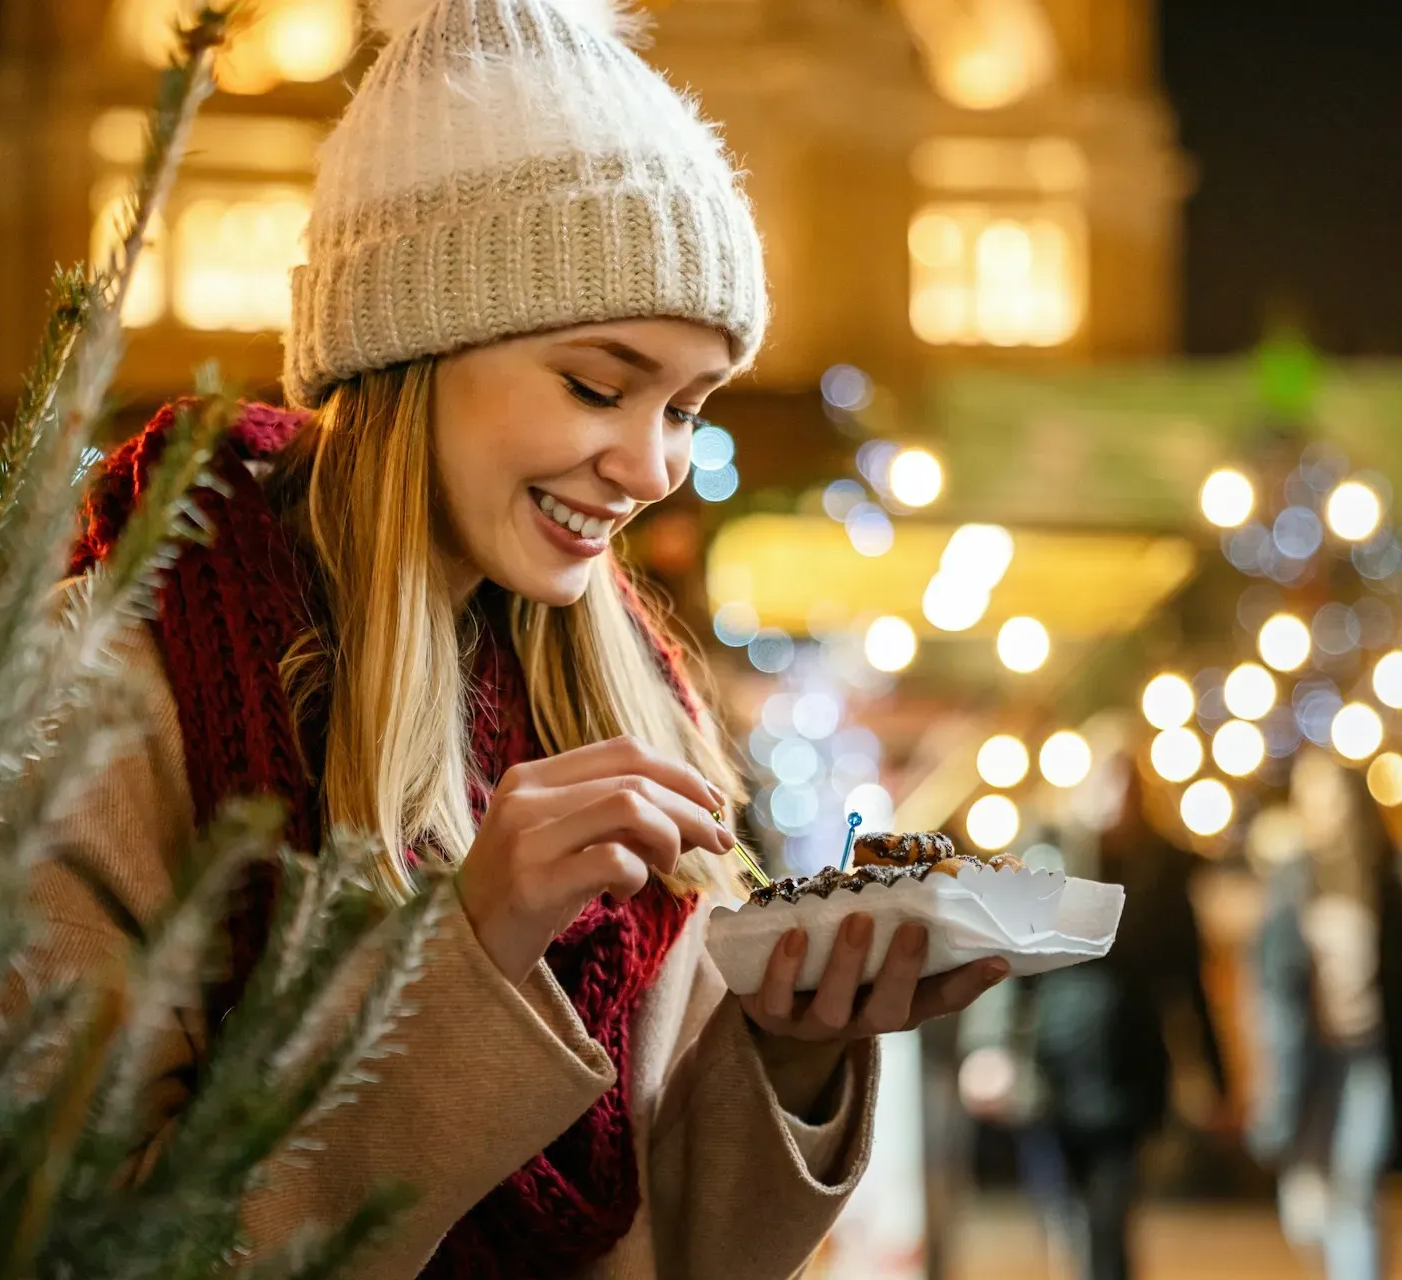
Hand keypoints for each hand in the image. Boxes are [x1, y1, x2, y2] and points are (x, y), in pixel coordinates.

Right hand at [456, 735, 733, 984]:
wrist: (461, 951)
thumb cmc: (527, 894)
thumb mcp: (566, 840)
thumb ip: (614, 815)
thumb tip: (697, 807)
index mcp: (533, 776)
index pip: (624, 750)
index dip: (680, 771)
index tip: (714, 801)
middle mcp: (526, 797)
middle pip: (636, 779)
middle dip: (693, 809)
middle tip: (719, 841)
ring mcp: (525, 838)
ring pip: (630, 807)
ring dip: (671, 837)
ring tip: (668, 868)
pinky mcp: (531, 883)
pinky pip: (613, 860)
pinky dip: (637, 876)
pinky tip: (626, 894)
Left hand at [739, 913, 1008, 1043]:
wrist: (768, 988)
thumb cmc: (834, 945)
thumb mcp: (870, 930)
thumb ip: (898, 905)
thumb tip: (943, 859)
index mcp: (894, 1002)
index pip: (940, 1000)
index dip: (969, 985)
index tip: (999, 959)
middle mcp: (860, 1021)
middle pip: (890, 1012)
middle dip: (903, 971)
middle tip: (913, 928)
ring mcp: (814, 1024)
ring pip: (833, 1010)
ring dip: (847, 964)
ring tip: (857, 920)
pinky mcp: (770, 1015)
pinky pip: (775, 1000)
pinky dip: (784, 968)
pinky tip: (792, 934)